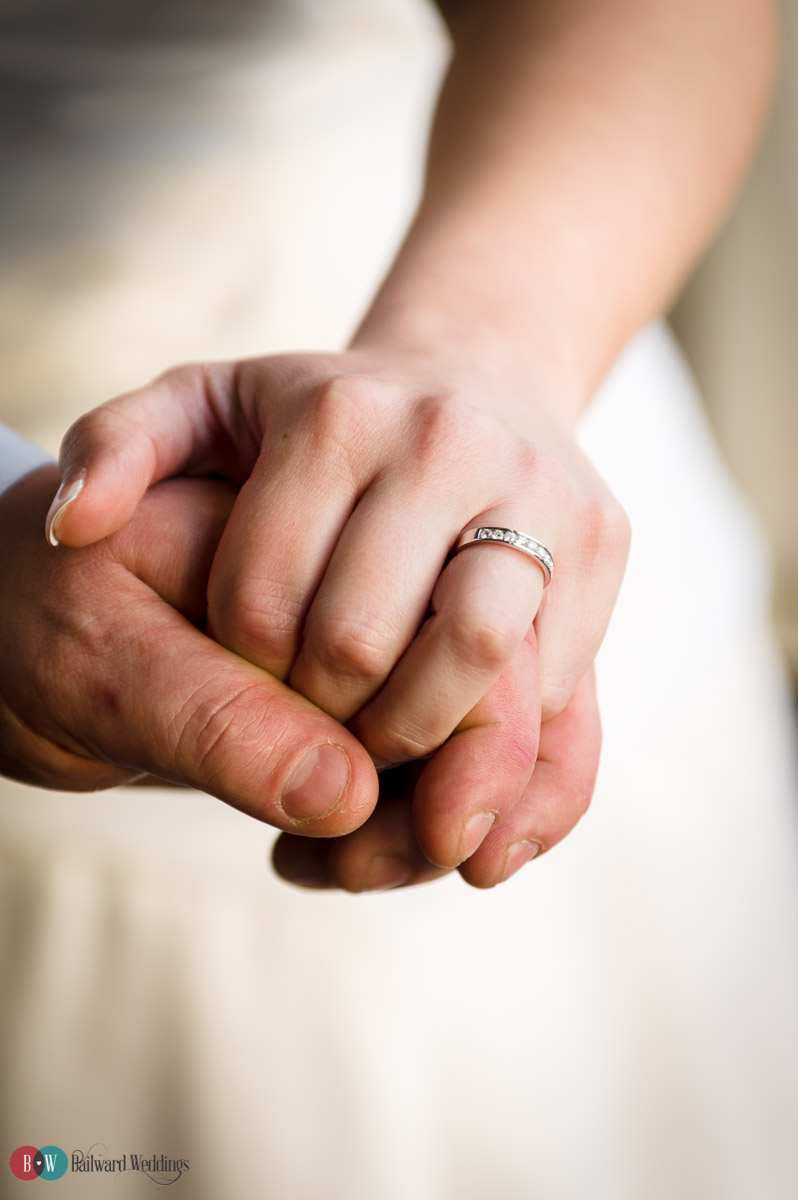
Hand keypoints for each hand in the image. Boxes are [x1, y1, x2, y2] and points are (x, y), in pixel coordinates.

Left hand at [45, 345, 626, 876]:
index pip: (265, 603)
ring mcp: (540, 496)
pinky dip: (520, 787)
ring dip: (421, 758)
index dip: (243, 675)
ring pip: (484, 670)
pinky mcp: (605, 548)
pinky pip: (570, 697)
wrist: (480, 379)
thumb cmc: (330, 419)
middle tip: (313, 741)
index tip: (248, 684)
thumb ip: (119, 449)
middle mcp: (448, 443)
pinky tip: (464, 830)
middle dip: (323, 725)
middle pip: (366, 645)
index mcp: (339, 414)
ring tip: (382, 772)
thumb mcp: (209, 405)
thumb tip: (69, 533)